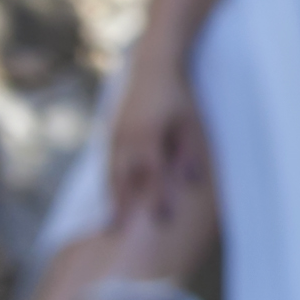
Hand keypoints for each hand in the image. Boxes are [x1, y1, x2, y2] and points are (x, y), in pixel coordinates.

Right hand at [104, 53, 207, 226]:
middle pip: (123, 180)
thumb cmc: (179, 96)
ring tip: (110, 222)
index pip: (154, 175)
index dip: (157, 198)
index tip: (160, 220)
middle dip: (121, 207)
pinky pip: (108, 163)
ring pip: (111, 173)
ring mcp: (115, 135)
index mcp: (149, 137)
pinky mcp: (111, 132)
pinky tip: (111, 195)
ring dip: (111, 198)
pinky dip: (109, 181)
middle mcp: (127, 139)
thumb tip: (189, 182)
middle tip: (116, 234)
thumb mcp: (191, 123)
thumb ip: (189, 152)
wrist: (152, 66)